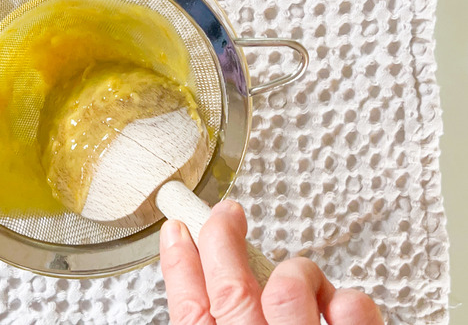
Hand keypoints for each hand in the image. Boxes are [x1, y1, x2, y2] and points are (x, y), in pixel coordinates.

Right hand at [160, 200, 382, 324]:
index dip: (179, 266)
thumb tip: (206, 283)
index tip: (177, 232)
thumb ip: (225, 322)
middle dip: (222, 240)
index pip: (190, 313)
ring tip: (298, 275)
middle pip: (230, 291)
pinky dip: (350, 304)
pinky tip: (344, 302)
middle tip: (224, 214)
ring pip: (287, 294)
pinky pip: (350, 319)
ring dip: (294, 273)